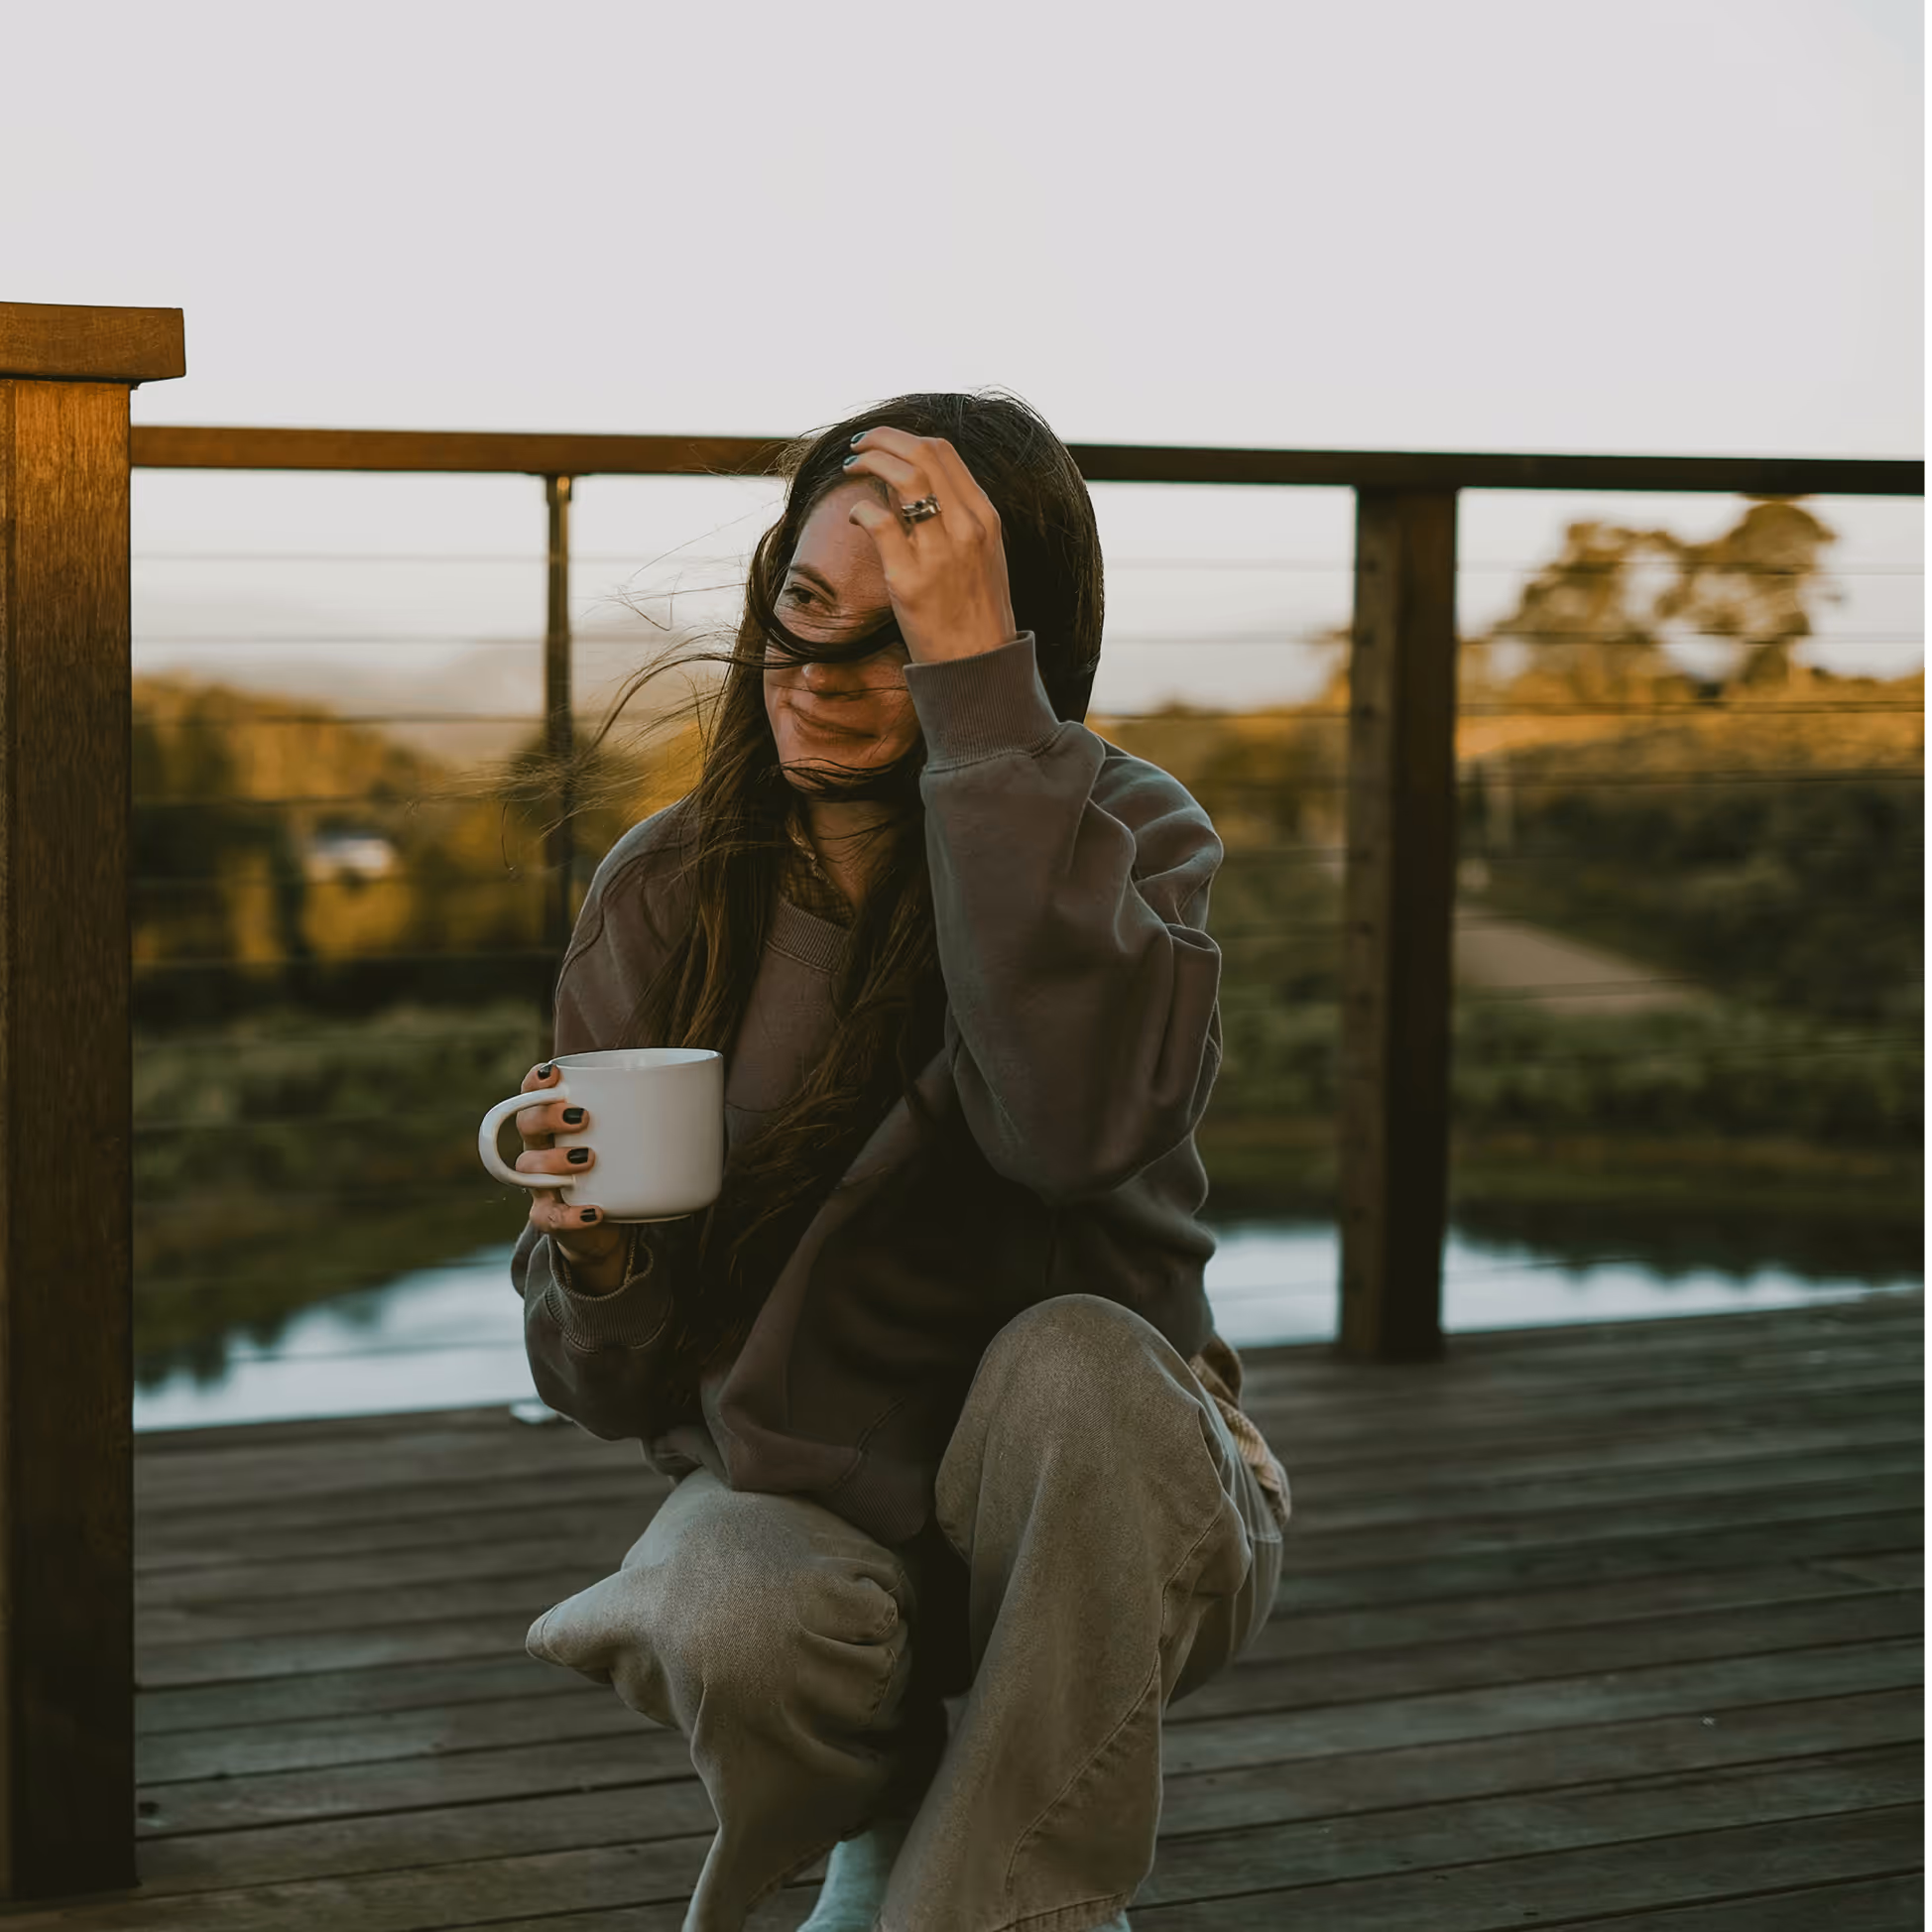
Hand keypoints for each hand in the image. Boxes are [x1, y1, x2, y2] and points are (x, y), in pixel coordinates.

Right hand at [515, 1062, 628, 1281]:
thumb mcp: (630, 1140)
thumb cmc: (620, 1170)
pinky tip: (595, 1211)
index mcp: (555, 1125)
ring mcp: (542, 1186)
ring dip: (555, 1161)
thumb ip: (650, 1116)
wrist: (610, 1227)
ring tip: (589, 1158)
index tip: (552, 1072)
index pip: (532, 1095)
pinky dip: (571, 1216)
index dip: (534, 1082)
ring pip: (528, 1168)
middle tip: (582, 1117)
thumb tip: (701, 1094)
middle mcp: (540, 1150)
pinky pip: (548, 1218)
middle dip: (547, 1116)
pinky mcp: (551, 1218)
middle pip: (527, 1125)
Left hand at [842, 428, 1017, 665]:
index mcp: (985, 518)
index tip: (882, 443)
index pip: (943, 452)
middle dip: (882, 439)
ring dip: (869, 462)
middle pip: (922, 454)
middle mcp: (967, 528)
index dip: (904, 438)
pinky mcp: (910, 580)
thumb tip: (907, 484)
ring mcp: (940, 553)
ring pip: (903, 478)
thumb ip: (954, 518)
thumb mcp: (981, 555)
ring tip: (851, 467)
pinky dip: (860, 510)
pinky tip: (854, 517)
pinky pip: (879, 523)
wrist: (979, 666)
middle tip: (857, 446)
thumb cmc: (975, 612)